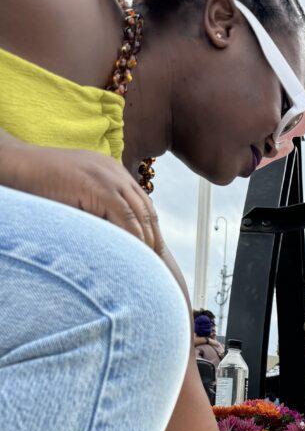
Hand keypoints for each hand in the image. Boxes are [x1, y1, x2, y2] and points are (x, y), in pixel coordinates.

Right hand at [1, 138, 161, 252]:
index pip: (141, 202)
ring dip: (147, 240)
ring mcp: (109, 176)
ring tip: (150, 264)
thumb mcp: (78, 193)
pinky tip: (136, 254)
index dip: (150, 228)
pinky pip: (125, 216)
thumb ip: (97, 206)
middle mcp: (115, 171)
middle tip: (158, 263)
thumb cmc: (41, 184)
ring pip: (139, 214)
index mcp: (112, 171)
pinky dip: (133, 236)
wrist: (19, 166)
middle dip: (154, 237)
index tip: (154, 250)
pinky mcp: (100, 187)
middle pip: (146, 209)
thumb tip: (113, 235)